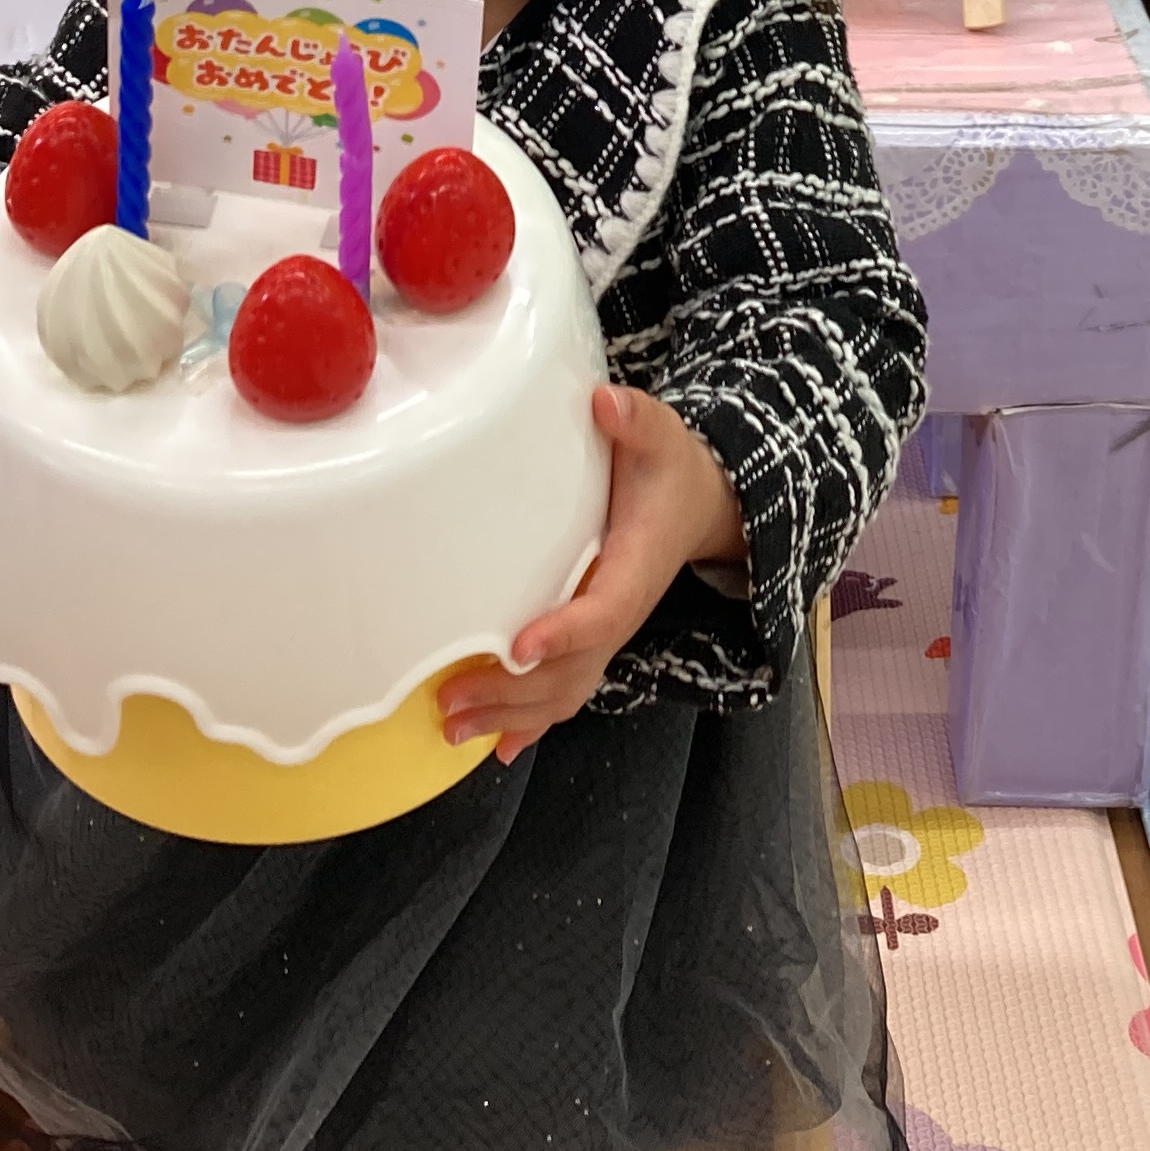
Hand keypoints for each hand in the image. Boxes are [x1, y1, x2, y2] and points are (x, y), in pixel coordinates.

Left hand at [440, 386, 743, 765]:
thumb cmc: (668, 471)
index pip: (602, 612)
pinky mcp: (591, 640)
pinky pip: (565, 692)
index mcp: (635, 569)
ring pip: (564, 692)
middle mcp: (620, 612)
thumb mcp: (659, 436)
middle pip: (572, 672)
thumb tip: (605, 402)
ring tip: (453, 728)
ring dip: (511, 717)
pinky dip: (531, 724)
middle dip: (514, 694)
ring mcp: (605, 633)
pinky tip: (496, 747)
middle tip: (452, 700)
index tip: (518, 648)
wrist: (698, 506)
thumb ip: (636, 419)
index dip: (563, 634)